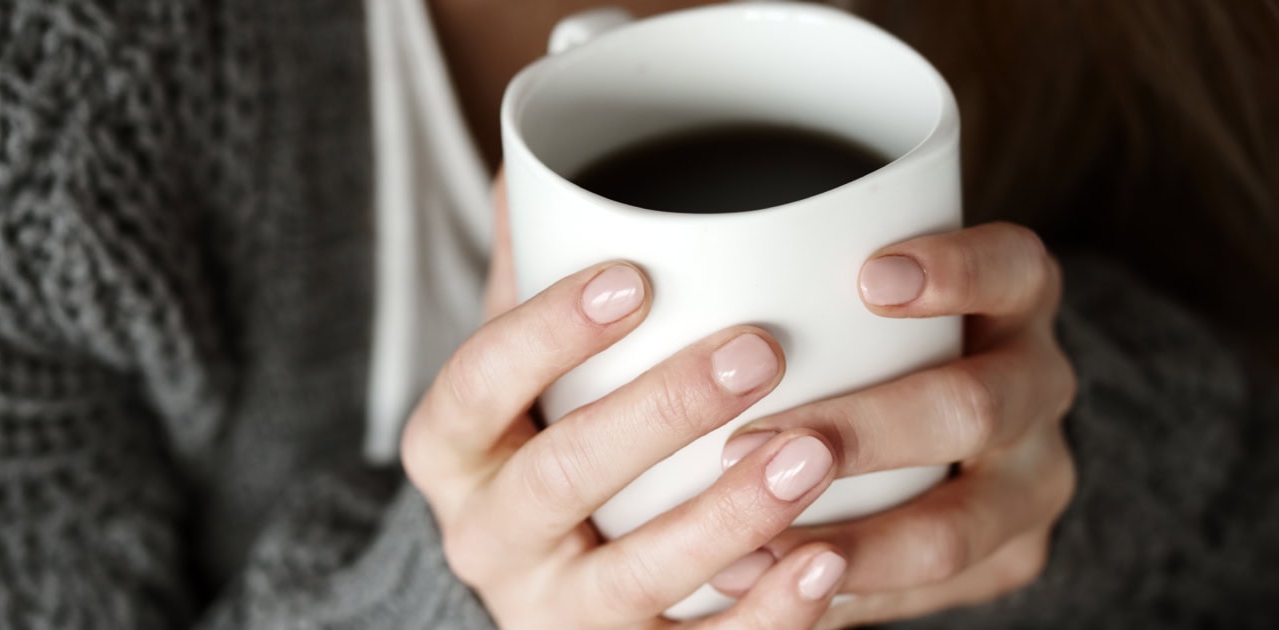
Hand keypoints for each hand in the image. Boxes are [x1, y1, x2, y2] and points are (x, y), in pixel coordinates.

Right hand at [402, 175, 848, 627]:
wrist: (541, 577)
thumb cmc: (543, 435)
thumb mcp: (521, 363)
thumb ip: (530, 274)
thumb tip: (538, 161)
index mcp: (452, 448)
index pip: (479, 382)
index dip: (549, 331)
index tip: (637, 275)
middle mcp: (487, 537)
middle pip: (560, 478)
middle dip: (658, 415)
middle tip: (758, 352)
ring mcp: (554, 611)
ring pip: (632, 578)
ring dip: (725, 517)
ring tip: (810, 455)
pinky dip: (763, 615)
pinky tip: (826, 562)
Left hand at [712, 222, 1077, 627]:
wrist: (953, 434)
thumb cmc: (871, 335)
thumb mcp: (863, 287)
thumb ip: (807, 276)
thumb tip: (659, 256)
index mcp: (1017, 300)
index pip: (1011, 269)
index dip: (955, 271)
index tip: (868, 277)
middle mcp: (1039, 387)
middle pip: (975, 408)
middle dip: (865, 430)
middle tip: (753, 442)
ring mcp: (1032, 482)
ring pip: (956, 528)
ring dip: (850, 543)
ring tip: (751, 549)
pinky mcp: (1011, 558)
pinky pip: (936, 592)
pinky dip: (849, 595)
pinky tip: (768, 587)